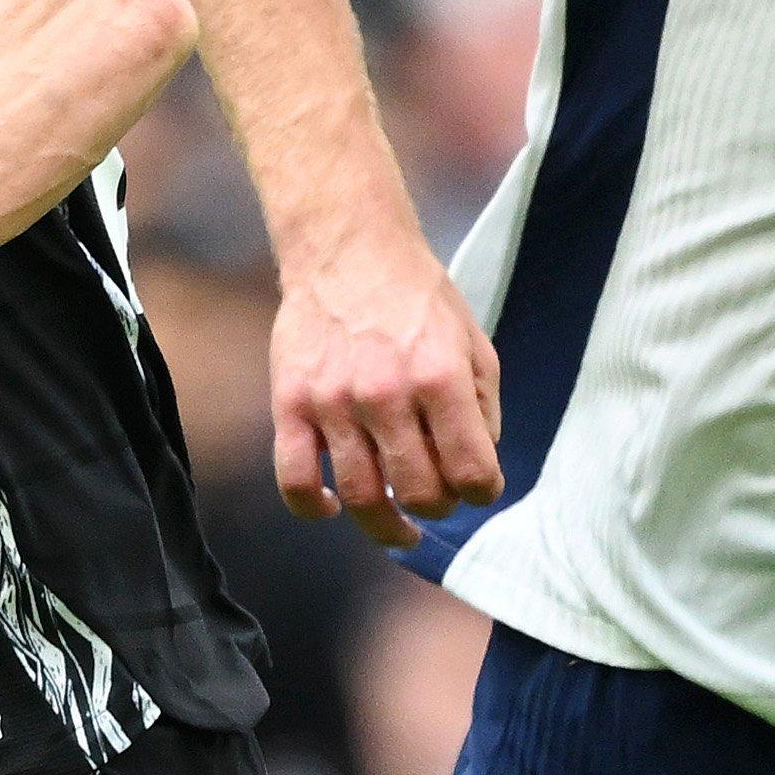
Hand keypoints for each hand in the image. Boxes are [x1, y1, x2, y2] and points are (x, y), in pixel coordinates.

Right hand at [273, 230, 501, 545]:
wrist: (348, 248)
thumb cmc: (416, 298)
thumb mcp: (473, 343)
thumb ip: (483, 407)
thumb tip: (476, 466)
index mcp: (440, 378)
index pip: (473, 471)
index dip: (483, 491)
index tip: (478, 487)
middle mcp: (387, 395)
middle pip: (421, 493)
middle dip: (438, 507)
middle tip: (437, 497)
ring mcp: (334, 403)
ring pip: (363, 498)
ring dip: (387, 524)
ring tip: (398, 526)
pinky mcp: (291, 404)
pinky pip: (295, 479)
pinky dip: (314, 507)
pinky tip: (333, 506)